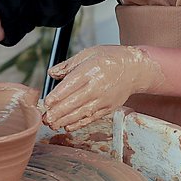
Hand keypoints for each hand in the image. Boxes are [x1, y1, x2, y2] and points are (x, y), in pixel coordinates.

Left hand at [42, 45, 164, 130]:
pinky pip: (92, 118)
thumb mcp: (89, 53)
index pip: (71, 85)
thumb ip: (68, 65)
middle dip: (58, 112)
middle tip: (45, 118)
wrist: (135, 69)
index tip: (46, 103)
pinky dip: (79, 124)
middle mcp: (98, 86)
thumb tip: (51, 73)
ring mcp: (104, 99)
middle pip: (75, 102)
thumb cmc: (111, 58)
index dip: (58, 95)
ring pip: (82, 112)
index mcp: (91, 70)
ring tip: (52, 124)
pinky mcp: (108, 108)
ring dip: (65, 120)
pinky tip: (67, 127)